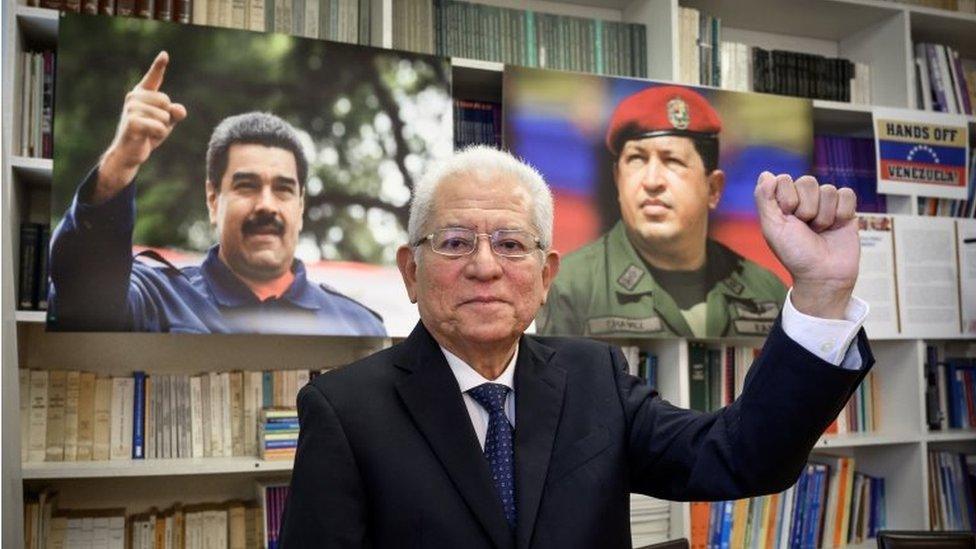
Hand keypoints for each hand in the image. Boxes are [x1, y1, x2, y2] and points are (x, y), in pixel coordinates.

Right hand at [94, 51, 186, 203]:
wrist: (129, 152)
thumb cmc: (148, 134)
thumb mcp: (166, 122)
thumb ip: (175, 113)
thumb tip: (179, 110)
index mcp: (142, 94)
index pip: (153, 77)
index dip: (159, 65)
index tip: (165, 54)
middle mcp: (134, 97)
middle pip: (167, 102)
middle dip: (166, 118)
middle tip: (153, 126)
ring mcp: (131, 108)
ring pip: (164, 116)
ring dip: (162, 128)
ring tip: (149, 132)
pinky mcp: (132, 121)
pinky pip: (160, 127)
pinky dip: (159, 135)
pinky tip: (147, 137)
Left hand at [754, 172, 858, 318]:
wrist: (823, 274)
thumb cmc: (795, 254)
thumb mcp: (772, 228)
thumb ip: (765, 199)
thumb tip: (766, 174)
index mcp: (783, 202)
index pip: (784, 179)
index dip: (787, 199)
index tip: (788, 219)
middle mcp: (804, 199)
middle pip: (808, 181)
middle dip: (806, 209)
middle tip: (806, 228)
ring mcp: (825, 203)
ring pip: (828, 190)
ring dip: (824, 216)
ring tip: (821, 231)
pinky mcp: (846, 209)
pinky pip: (846, 194)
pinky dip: (841, 213)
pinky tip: (836, 227)